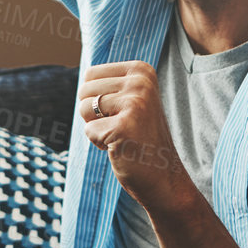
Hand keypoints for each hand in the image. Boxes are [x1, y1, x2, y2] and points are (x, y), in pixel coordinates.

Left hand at [77, 62, 196, 216]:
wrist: (164, 177)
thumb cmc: (140, 138)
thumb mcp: (132, 100)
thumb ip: (111, 84)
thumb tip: (85, 76)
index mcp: (142, 71)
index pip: (91, 74)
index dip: (97, 98)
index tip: (122, 113)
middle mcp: (141, 82)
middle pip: (84, 90)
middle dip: (94, 113)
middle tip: (121, 127)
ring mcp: (135, 103)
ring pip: (84, 109)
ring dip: (97, 128)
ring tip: (121, 136)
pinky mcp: (124, 127)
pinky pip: (89, 131)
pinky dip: (100, 143)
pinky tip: (122, 147)